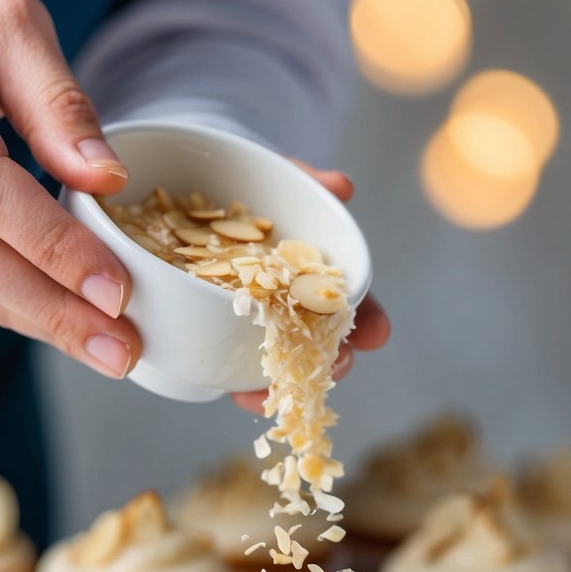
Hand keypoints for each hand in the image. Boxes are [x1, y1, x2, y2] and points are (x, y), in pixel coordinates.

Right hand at [0, 0, 139, 377]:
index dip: (47, 242)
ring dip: (32, 319)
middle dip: (46, 306)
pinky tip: (62, 324)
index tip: (114, 285)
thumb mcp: (2, 16)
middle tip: (122, 347)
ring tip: (105, 349)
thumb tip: (108, 178)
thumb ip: (54, 97)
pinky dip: (9, 304)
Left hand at [232, 166, 389, 413]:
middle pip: (322, 345)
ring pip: (282, 364)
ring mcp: (257, 326)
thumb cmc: (250, 188)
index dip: (369, 320)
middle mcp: (292, 307)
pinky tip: (237, 391)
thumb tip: (343, 187)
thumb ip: (309, 182)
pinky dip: (239, 385)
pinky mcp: (218, 335)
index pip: (349, 303)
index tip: (378, 334)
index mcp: (314, 275)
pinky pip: (234, 369)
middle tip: (336, 367)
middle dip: (333, 362)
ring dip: (287, 383)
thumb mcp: (280, 179)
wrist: (192, 191)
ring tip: (281, 391)